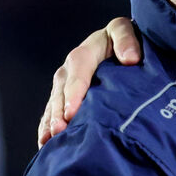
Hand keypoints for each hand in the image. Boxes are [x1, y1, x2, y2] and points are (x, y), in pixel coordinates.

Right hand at [36, 17, 140, 146]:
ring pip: (54, 104)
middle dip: (59, 112)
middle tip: (60, 131)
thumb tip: (130, 58)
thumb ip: (126, 40)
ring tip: (50, 141)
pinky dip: (47, 127)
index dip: (74, 93)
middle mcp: (69, 70)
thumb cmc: (122, 38)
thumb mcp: (124, 31)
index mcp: (84, 54)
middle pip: (61, 92)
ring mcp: (64, 85)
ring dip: (51, 122)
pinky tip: (45, 144)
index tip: (73, 112)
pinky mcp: (63, 96)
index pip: (78, 73)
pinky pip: (51, 112)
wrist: (116, 42)